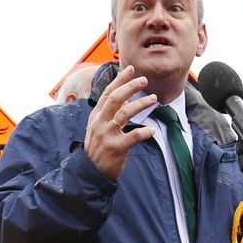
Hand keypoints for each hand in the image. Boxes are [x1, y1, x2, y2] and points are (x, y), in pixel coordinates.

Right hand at [84, 65, 156, 179]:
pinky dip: (144, 132)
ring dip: (140, 104)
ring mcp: (107, 135)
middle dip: (130, 87)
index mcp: (96, 116)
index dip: (119, 80)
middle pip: (116, 98)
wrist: (90, 172)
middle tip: (144, 81)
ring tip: (152, 99)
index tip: (131, 69)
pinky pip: (133, 136)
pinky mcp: (116, 148)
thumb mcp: (98, 128)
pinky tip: (151, 131)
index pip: (107, 93)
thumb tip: (125, 100)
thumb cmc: (98, 149)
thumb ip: (109, 113)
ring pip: (125, 113)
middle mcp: (100, 122)